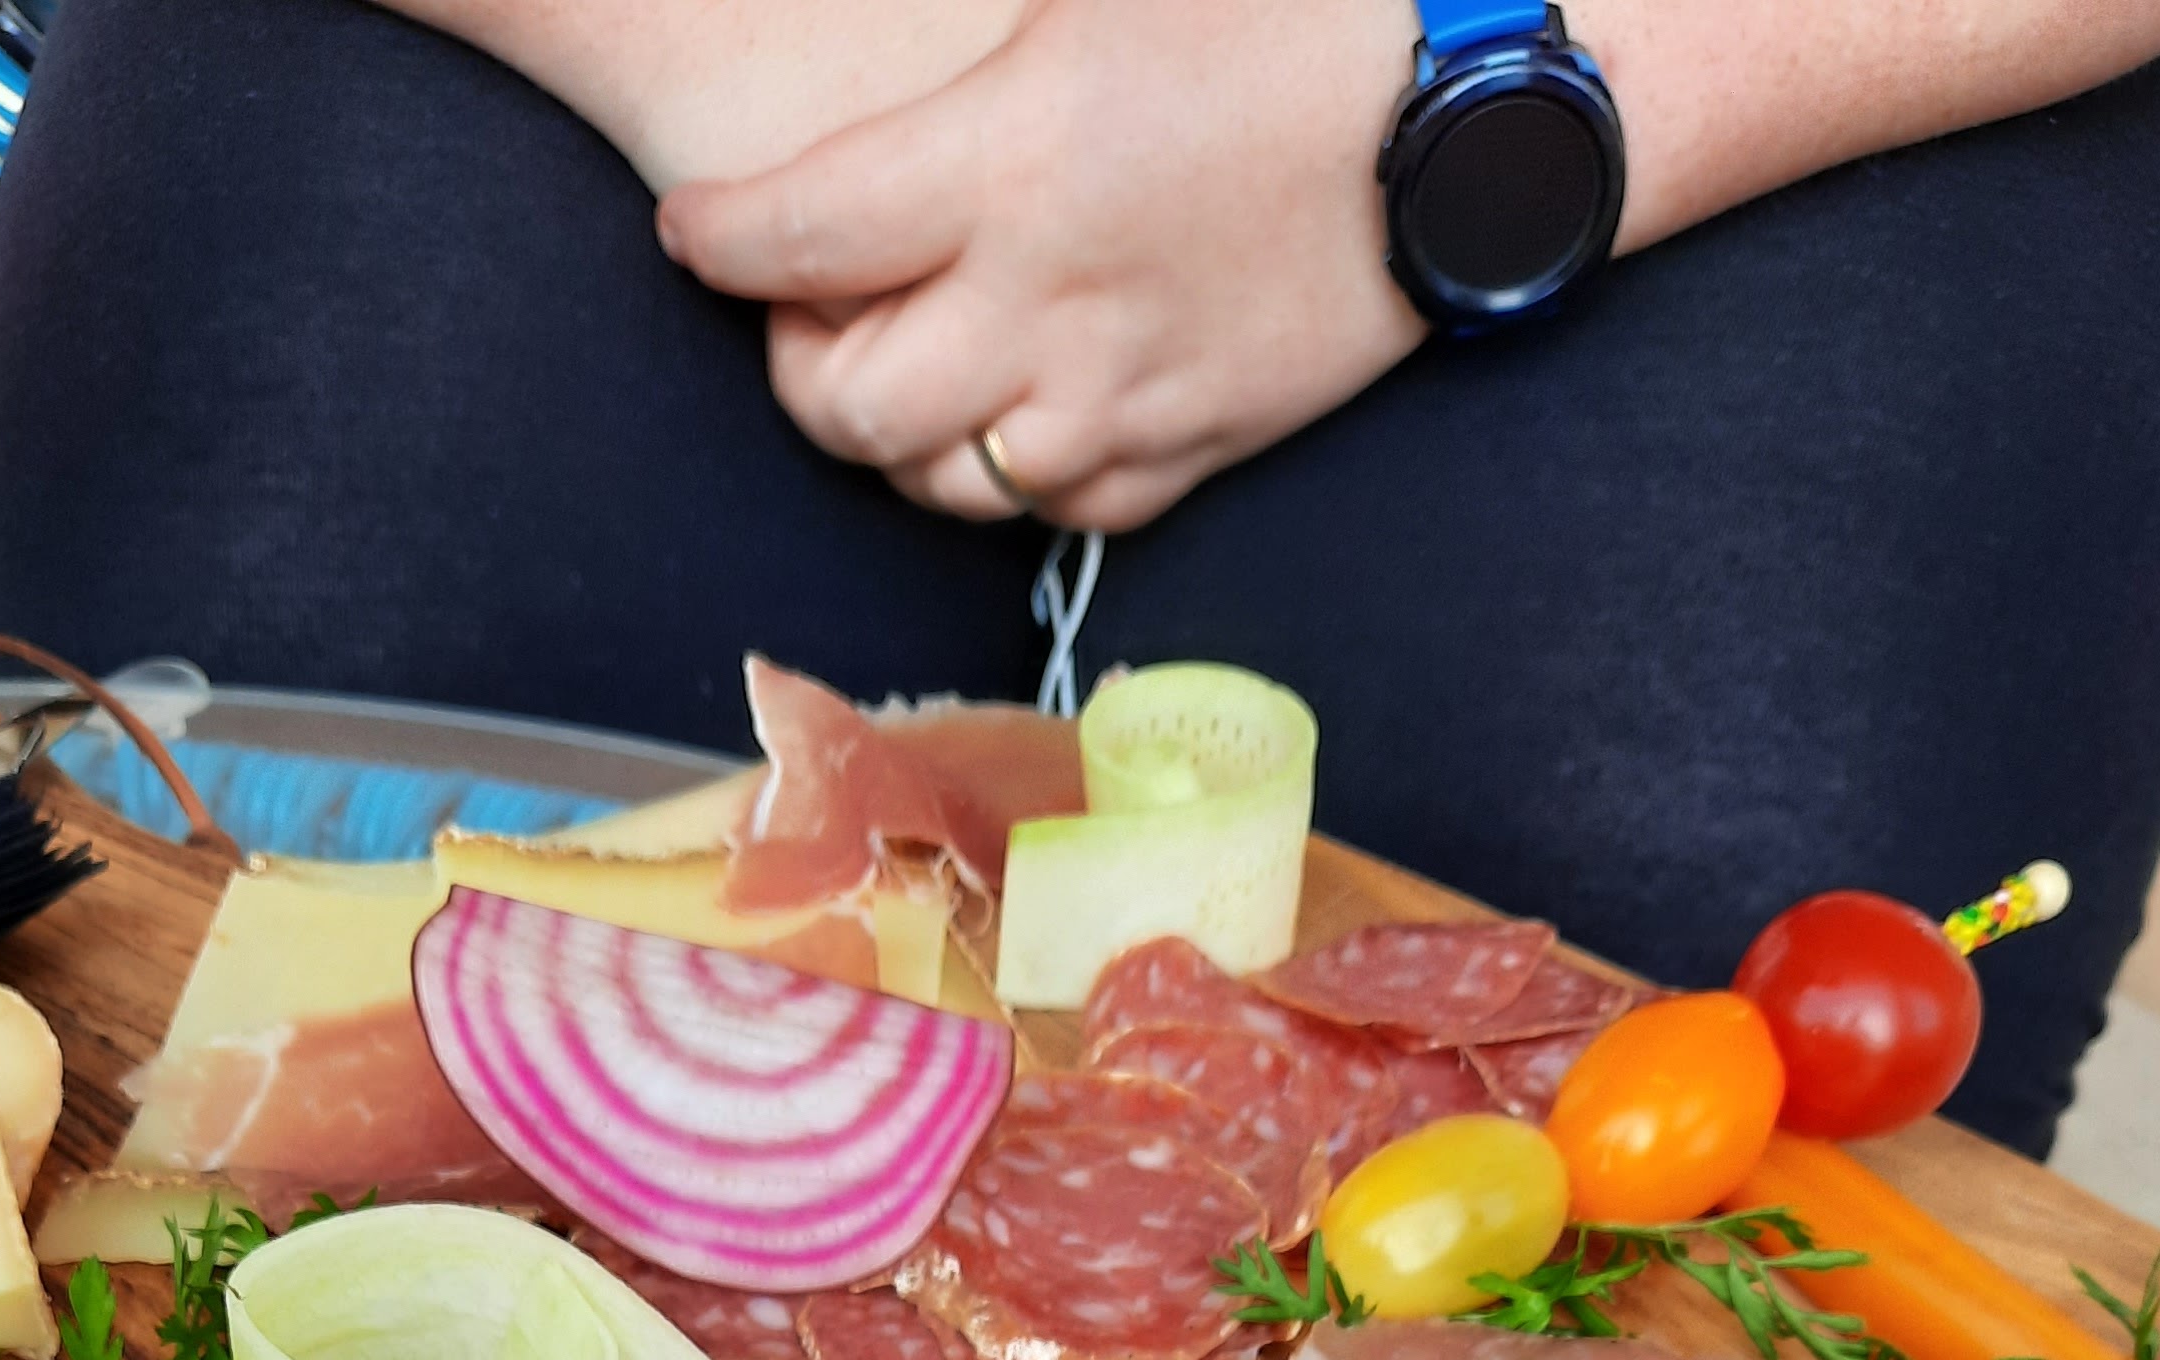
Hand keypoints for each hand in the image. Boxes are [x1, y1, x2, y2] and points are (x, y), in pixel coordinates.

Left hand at [653, 0, 1424, 534]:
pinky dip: (1012, 473)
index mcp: (1007, 161)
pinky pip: (1053, 509)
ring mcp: (1117, 399)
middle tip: (810, 311)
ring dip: (898, 433)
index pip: (797, 235)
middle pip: (845, 402)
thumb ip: (969, 91)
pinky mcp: (1188, 454)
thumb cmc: (1286, 15)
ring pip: (938, 481)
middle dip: (797, 364)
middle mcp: (1044, 305)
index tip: (695, 235)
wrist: (1464, 117)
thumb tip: (885, 139)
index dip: (721, 241)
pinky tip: (1018, 408)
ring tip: (909, 362)